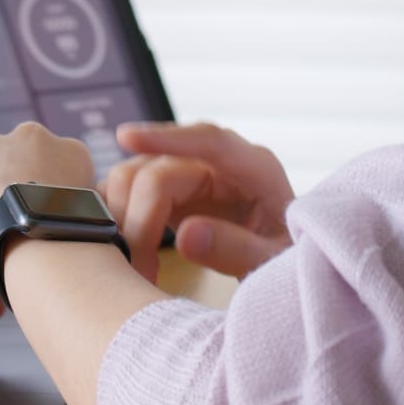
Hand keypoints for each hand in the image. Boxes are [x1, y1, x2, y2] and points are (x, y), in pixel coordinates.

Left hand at [0, 121, 97, 319]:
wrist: (39, 225)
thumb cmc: (69, 242)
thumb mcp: (80, 231)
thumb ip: (63, 229)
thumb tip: (56, 259)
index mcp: (68, 155)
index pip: (38, 202)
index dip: (27, 246)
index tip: (23, 279)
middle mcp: (28, 141)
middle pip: (3, 209)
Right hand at [100, 121, 294, 280]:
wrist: (280, 268)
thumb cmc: (284, 261)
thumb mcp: (273, 262)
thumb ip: (236, 250)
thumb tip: (186, 235)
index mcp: (255, 169)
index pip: (209, 140)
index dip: (167, 136)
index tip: (125, 136)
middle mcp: (218, 164)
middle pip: (158, 168)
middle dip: (140, 217)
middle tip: (140, 267)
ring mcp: (191, 175)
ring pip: (134, 176)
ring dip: (123, 217)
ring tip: (135, 264)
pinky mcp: (171, 192)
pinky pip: (130, 191)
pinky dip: (119, 215)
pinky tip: (123, 247)